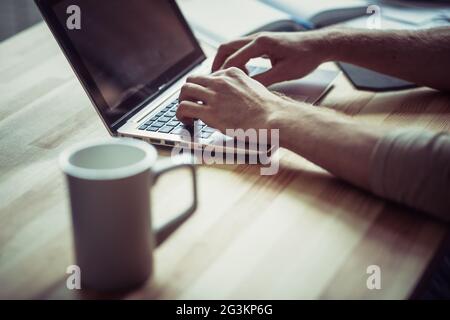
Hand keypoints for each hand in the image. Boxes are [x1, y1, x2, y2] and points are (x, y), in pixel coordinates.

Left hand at [176, 67, 292, 131]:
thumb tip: (231, 98)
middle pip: (192, 79)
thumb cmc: (269, 109)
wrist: (274, 118)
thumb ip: (239, 88)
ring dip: (182, 102)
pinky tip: (187, 121)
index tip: (204, 98)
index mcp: (232, 73)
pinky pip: (184, 108)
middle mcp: (220, 81)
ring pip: (184, 91)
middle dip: (188, 92)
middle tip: (190, 103)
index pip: (208, 76)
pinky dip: (180, 114)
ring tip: (186, 114)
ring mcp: (214, 96)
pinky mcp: (210, 112)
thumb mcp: (254, 87)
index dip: (203, 89)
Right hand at [212, 31, 329, 85]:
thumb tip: (246, 90)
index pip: (234, 58)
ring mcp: (260, 40)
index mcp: (261, 43)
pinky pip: (243, 50)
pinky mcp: (264, 44)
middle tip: (213, 80)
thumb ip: (263, 81)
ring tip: (226, 79)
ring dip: (227, 62)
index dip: (223, 73)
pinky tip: (243, 74)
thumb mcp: (284, 73)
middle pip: (227, 47)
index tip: (217, 85)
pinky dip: (238, 60)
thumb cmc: (305, 57)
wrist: (319, 45)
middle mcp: (258, 38)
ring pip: (234, 48)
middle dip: (218, 63)